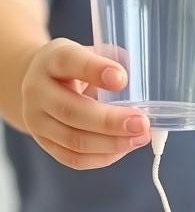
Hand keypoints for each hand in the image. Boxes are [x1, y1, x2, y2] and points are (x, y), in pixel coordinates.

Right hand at [21, 38, 150, 169]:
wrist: (41, 82)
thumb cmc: (76, 66)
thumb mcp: (91, 52)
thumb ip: (114, 61)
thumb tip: (139, 82)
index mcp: (52, 60)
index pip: (68, 61)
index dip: (95, 70)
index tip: (122, 79)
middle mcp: (37, 91)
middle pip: (71, 111)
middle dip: (110, 121)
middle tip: (142, 123)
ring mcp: (36, 121)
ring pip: (74, 140)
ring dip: (112, 143)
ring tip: (141, 137)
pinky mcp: (45, 143)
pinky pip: (74, 158)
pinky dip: (103, 157)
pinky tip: (125, 147)